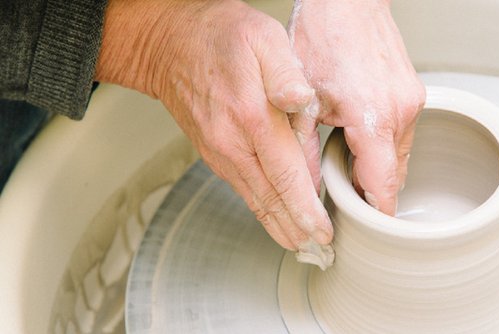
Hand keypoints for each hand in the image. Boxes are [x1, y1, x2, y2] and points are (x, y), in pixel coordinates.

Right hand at [95, 0, 331, 249]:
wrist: (170, 44)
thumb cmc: (220, 37)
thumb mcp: (263, 38)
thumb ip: (286, 73)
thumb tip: (301, 101)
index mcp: (252, 116)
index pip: (286, 175)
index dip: (307, 208)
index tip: (324, 231)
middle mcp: (233, 142)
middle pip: (271, 199)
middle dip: (297, 230)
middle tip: (321, 250)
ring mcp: (220, 152)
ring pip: (255, 200)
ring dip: (280, 227)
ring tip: (302, 246)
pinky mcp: (215, 154)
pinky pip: (243, 190)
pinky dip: (262, 211)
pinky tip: (276, 220)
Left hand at [288, 0, 425, 214]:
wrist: (346, 0)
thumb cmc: (322, 37)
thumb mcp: (302, 101)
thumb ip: (300, 151)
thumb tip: (301, 189)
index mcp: (374, 118)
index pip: (385, 187)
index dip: (376, 214)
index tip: (368, 230)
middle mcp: (402, 112)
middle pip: (394, 174)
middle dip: (371, 189)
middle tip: (344, 193)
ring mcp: (413, 100)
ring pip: (399, 154)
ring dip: (377, 165)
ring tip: (345, 154)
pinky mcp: (414, 91)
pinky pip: (402, 132)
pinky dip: (383, 142)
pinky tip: (359, 130)